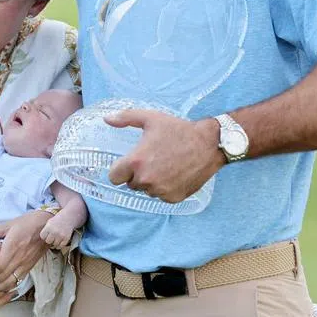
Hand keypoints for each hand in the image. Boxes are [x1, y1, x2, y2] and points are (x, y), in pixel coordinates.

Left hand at [0, 210, 52, 293]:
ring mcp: (26, 264)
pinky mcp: (29, 267)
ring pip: (9, 283)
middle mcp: (20, 258)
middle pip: (2, 278)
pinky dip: (6, 288)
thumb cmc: (26, 222)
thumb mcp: (8, 224)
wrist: (47, 225)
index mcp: (13, 246)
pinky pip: (17, 282)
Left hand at [39, 215, 74, 248]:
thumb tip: (42, 240)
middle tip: (52, 237)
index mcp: (48, 227)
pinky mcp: (66, 238)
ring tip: (56, 238)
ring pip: (55, 245)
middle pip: (48, 241)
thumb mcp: (49, 222)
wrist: (68, 217)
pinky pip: (61, 246)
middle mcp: (54, 232)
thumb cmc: (57, 220)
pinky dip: (60, 245)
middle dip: (49, 239)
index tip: (47, 234)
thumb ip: (45, 230)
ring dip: (55, 242)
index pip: (42, 237)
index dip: (44, 236)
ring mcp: (61, 235)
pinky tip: (60, 241)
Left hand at [106, 110, 224, 202]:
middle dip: (138, 174)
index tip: (129, 164)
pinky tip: (176, 174)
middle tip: (153, 160)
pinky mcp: (173, 198)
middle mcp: (146, 180)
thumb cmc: (179, 130)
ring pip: (147, 190)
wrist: (209, 144)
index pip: (113, 177)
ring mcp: (160, 191)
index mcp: (136, 162)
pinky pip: (162, 196)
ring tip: (166, 165)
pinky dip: (166, 188)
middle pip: (131, 183)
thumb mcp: (151, 118)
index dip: (120, 170)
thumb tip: (106, 119)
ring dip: (152, 182)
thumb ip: (126, 118)